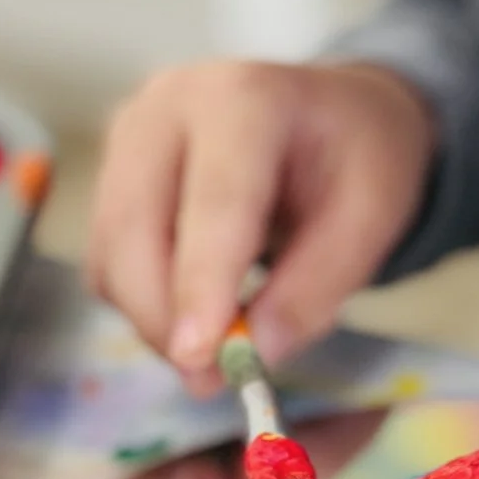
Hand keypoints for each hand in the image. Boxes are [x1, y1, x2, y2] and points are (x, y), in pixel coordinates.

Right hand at [88, 59, 436, 385]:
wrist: (331, 115)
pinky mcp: (112, 172)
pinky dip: (142, 301)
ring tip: (217, 350)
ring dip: (152, 317)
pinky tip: (196, 312)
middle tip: (210, 380)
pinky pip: (106, 257)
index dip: (201, 282)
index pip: (215, 200)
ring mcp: (129, 134)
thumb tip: (255, 352)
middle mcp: (168, 103)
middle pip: (136, 225)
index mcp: (246, 97)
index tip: (198, 356)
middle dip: (165, 316)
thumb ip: (318, 286)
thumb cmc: (355, 156)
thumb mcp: (372, 217)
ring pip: (110, 250)